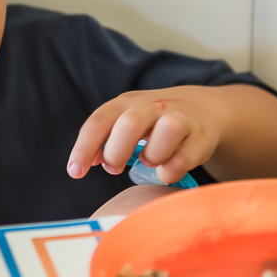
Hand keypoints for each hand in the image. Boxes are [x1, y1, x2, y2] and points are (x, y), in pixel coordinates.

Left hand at [67, 87, 220, 184]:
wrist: (200, 109)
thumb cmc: (151, 122)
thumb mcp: (124, 122)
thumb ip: (102, 140)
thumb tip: (80, 166)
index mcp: (126, 103)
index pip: (99, 122)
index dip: (84, 148)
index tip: (75, 172)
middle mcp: (152, 106)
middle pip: (130, 124)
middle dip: (116, 152)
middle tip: (114, 168)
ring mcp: (179, 118)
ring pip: (168, 130)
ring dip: (152, 155)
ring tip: (148, 161)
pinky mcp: (200, 136)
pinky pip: (185, 157)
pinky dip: (170, 170)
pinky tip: (166, 170)